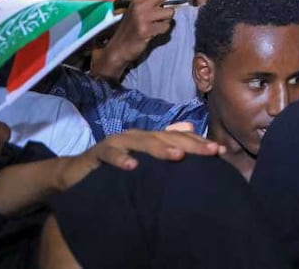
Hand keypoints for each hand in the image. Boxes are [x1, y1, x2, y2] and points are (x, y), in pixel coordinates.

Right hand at [55, 129, 223, 192]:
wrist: (77, 171)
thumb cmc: (117, 165)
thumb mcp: (144, 158)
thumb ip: (166, 144)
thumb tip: (192, 127)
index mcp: (151, 137)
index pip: (180, 138)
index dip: (200, 143)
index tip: (221, 151)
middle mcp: (138, 136)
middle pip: (167, 137)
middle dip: (190, 144)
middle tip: (210, 152)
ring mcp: (119, 142)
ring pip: (143, 142)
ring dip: (160, 149)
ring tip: (178, 156)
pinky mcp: (99, 153)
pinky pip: (111, 155)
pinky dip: (121, 159)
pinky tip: (133, 167)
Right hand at [93, 0, 191, 77]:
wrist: (119, 47)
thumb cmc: (132, 28)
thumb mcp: (138, 11)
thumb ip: (151, 3)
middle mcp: (141, 5)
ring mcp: (143, 17)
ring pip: (170, 13)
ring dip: (166, 20)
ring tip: (154, 25)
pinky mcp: (147, 29)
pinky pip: (166, 27)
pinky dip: (163, 31)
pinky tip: (152, 33)